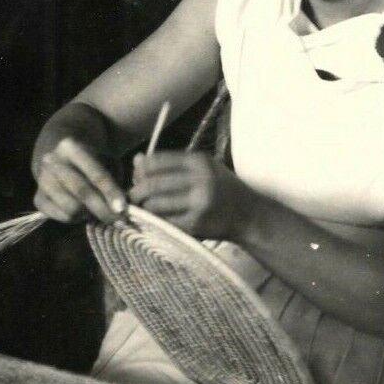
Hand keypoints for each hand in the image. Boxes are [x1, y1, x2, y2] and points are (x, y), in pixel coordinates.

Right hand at [33, 136, 127, 225]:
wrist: (62, 159)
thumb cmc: (92, 161)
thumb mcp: (107, 161)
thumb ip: (115, 180)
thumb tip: (121, 208)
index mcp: (70, 147)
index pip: (95, 174)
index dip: (111, 193)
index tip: (123, 208)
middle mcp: (51, 161)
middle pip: (82, 192)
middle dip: (103, 209)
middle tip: (119, 221)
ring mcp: (42, 180)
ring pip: (71, 208)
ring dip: (89, 214)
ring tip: (97, 209)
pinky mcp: (38, 199)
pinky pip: (62, 217)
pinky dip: (77, 219)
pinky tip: (82, 210)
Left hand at [129, 151, 251, 239]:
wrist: (250, 215)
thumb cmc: (223, 189)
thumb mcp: (204, 168)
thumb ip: (172, 164)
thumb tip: (137, 160)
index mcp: (199, 162)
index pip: (157, 161)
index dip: (140, 170)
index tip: (136, 177)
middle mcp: (200, 180)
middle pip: (153, 183)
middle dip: (137, 191)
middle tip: (133, 196)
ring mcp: (198, 203)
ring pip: (156, 204)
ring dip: (144, 208)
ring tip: (144, 208)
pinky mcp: (196, 223)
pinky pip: (166, 221)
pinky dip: (157, 220)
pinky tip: (158, 219)